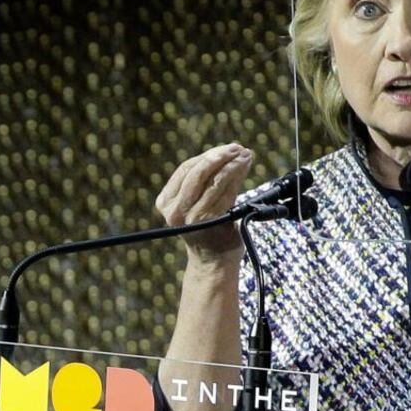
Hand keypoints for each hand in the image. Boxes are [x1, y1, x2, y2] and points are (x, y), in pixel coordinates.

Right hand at [155, 143, 253, 267]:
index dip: (207, 155)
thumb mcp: (195, 205)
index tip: (226, 148)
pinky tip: (244, 168)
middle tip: (237, 148)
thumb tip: (228, 153)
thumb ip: (203, 182)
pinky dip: (236, 176)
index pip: (185, 170)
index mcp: (165, 202)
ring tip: (245, 155)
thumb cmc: (208, 229)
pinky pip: (225, 193)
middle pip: (197, 172)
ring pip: (213, 181)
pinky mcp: (211, 223)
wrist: (213, 262)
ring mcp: (193, 218)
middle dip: (220, 156)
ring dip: (232, 164)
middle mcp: (176, 211)